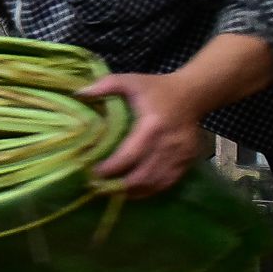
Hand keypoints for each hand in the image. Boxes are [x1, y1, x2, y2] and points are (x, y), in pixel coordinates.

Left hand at [80, 72, 204, 197]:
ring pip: (154, 183)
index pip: (129, 155)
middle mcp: (169, 143)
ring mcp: (180, 155)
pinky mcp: (187, 161)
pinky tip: (132, 191)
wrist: (193, 94)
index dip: (111, 168)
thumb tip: (79, 94)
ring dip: (132, 191)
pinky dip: (148, 190)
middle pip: (142, 175)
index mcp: (153, 125)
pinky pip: (166, 183)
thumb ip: (106, 85)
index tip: (93, 172)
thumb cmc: (157, 88)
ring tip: (112, 190)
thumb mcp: (132, 81)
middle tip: (99, 186)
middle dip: (118, 185)